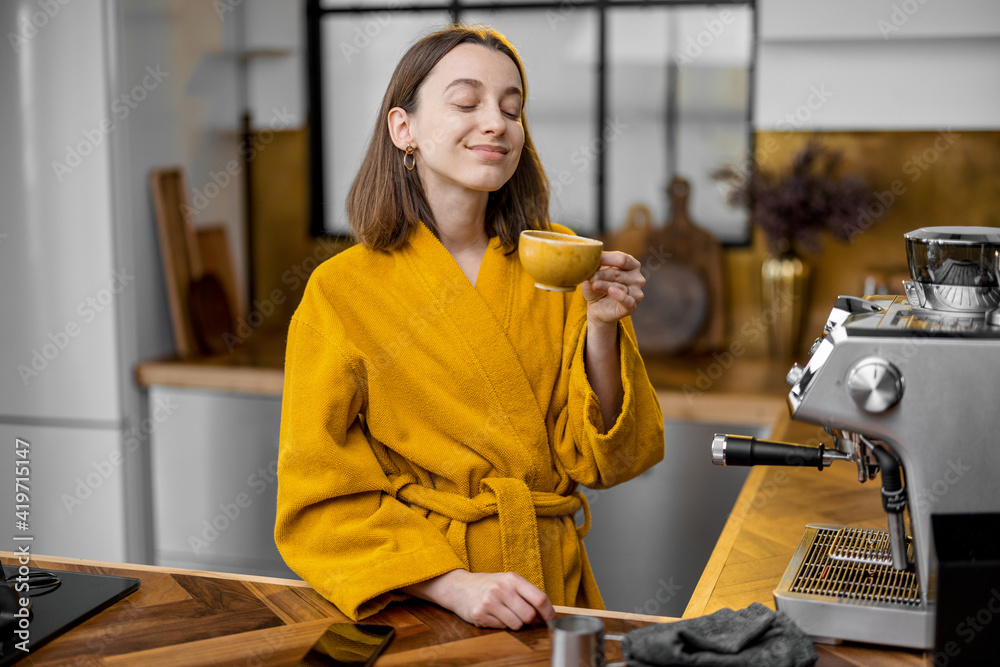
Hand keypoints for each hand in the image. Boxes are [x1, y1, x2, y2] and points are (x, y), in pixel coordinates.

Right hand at [400, 570, 554, 628]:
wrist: (459, 587)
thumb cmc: (488, 585)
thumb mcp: (507, 581)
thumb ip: (526, 593)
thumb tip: (547, 612)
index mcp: (512, 579)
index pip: (539, 598)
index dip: (548, 612)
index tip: (550, 619)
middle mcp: (501, 589)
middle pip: (529, 615)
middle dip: (528, 619)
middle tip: (521, 615)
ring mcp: (490, 602)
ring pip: (517, 624)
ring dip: (514, 623)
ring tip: (504, 613)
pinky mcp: (481, 614)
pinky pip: (502, 627)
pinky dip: (501, 624)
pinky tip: (493, 615)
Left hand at [580, 251, 644, 325]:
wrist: (596, 306)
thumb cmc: (598, 284)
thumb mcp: (595, 271)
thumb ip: (596, 262)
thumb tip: (591, 253)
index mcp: (632, 265)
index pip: (621, 259)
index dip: (606, 259)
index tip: (591, 260)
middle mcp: (638, 278)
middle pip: (618, 273)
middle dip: (601, 275)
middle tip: (590, 277)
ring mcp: (636, 293)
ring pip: (619, 287)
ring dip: (604, 285)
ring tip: (594, 284)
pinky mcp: (632, 307)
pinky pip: (628, 301)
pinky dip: (620, 296)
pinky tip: (611, 290)